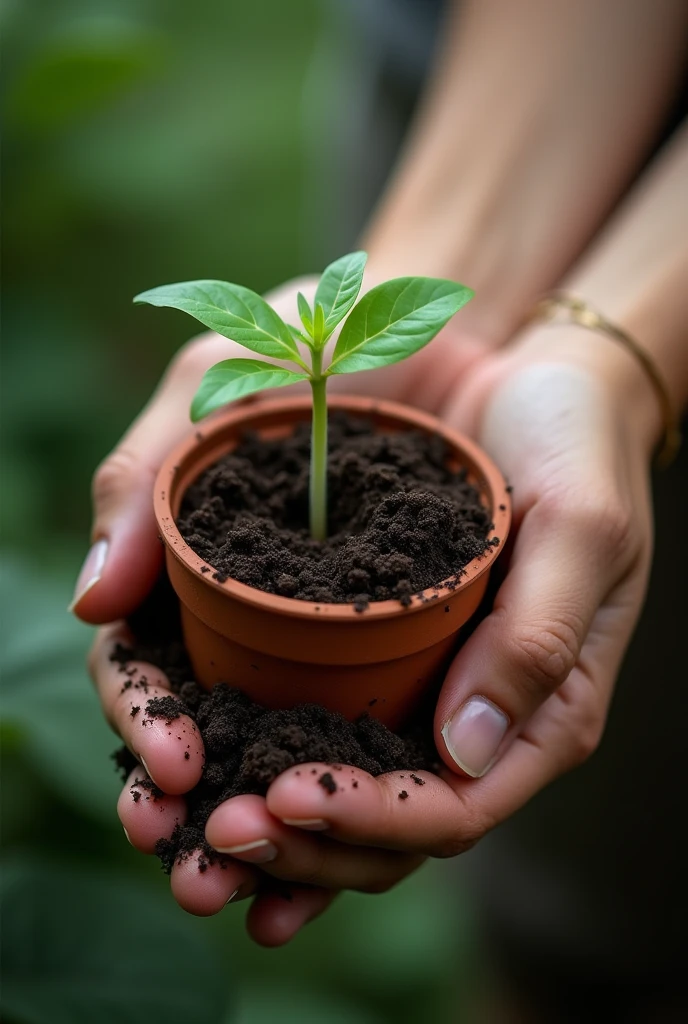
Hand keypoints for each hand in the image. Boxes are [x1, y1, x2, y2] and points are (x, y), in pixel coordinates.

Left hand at [76, 282, 653, 944]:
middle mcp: (463, 712)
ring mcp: (408, 680)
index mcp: (533, 708)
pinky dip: (235, 741)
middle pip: (377, 825)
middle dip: (291, 848)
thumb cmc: (578, 443)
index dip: (366, 822)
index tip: (284, 797)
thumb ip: (537, 635)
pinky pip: (292, 706)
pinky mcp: (355, 637)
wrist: (530, 370)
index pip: (450, 809)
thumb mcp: (580, 523)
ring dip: (250, 823)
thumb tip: (462, 756)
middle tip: (206, 839)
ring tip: (163, 826)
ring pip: (328, 786)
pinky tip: (172, 757)